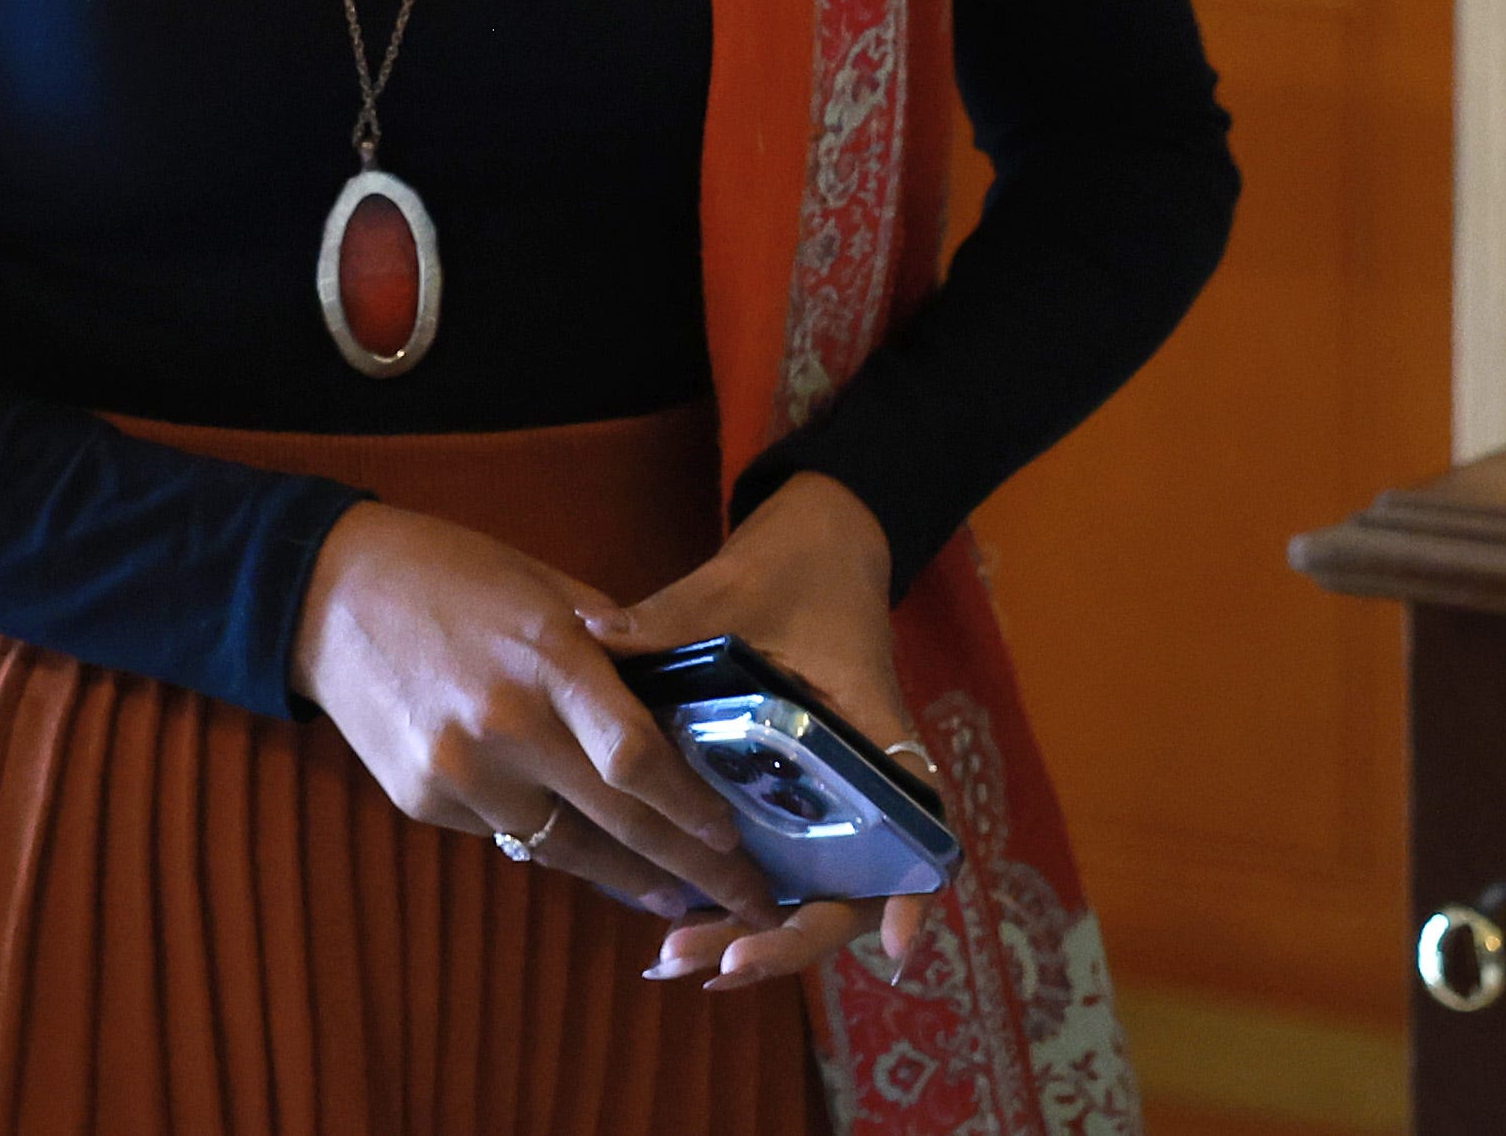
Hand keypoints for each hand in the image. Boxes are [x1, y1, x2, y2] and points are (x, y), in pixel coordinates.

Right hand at [290, 501, 778, 924]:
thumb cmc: (454, 576)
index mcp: (547, 661)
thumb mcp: (547, 585)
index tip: (735, 837)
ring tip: (676, 896)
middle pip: (616, 820)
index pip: (636, 756)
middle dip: (689, 868)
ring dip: (625, 874)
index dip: (691, 806)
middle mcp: (504, 729)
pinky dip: (553, 841)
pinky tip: (587, 848)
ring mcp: (458, 776)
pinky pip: (508, 834)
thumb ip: (616, 644)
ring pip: (563, 845)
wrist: (330, 597)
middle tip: (745, 901)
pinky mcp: (423, 805)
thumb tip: (684, 695)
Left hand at [582, 471, 931, 993]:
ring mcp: (830, 794)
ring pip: (813, 893)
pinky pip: (784, 868)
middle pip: (853, 889)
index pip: (915, 818)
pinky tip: (685, 931)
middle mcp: (862, 778)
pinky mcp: (795, 794)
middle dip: (789, 939)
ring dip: (758, 936)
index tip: (892, 946)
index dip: (910, 892)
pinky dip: (745, 908)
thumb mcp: (733, 588)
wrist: (817, 541)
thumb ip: (668, 621)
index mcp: (871, 727)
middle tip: (719, 965)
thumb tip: (591, 635)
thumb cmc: (793, 565)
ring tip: (679, 960)